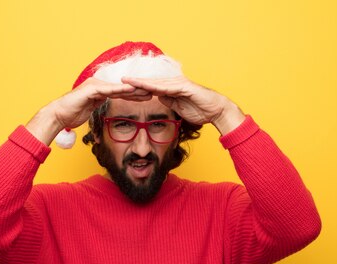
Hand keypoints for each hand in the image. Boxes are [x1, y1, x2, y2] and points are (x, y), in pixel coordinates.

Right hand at [26, 78, 151, 144]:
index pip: (119, 92)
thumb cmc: (72, 114)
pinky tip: (131, 89)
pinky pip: (108, 89)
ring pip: (117, 87)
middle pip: (121, 88)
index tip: (146, 97)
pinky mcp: (91, 89)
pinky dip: (120, 89)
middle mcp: (97, 85)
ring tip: (146, 90)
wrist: (58, 115)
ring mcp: (94, 85)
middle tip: (152, 92)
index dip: (133, 94)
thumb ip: (97, 104)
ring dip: (132, 89)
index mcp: (99, 89)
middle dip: (137, 90)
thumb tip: (103, 105)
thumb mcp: (89, 109)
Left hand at [121, 76, 244, 134]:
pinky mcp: (185, 87)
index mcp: (171, 89)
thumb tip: (158, 97)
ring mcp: (179, 84)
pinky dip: (156, 87)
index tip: (124, 88)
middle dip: (135, 82)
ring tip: (128, 81)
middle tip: (120, 80)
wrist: (216, 110)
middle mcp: (174, 84)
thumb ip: (169, 101)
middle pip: (151, 83)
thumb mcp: (179, 107)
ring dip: (142, 82)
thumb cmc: (200, 110)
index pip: (151, 88)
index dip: (138, 87)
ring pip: (156, 83)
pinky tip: (146, 86)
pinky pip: (168, 87)